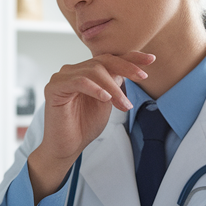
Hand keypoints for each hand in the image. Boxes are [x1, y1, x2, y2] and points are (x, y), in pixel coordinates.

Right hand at [29, 52, 153, 202]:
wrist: (68, 147)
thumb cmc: (84, 126)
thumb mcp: (107, 103)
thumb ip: (114, 85)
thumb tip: (129, 70)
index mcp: (86, 72)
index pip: (110, 59)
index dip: (130, 58)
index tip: (151, 60)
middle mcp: (74, 70)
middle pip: (103, 60)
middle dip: (126, 67)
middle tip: (142, 77)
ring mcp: (62, 77)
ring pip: (94, 71)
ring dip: (113, 88)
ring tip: (123, 105)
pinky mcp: (54, 87)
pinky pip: (78, 81)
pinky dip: (94, 88)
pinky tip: (105, 98)